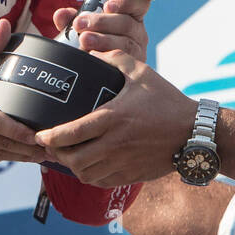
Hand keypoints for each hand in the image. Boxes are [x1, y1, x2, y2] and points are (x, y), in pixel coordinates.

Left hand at [34, 49, 196, 186]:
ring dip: (71, 166)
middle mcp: (115, 144)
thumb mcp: (141, 73)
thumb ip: (115, 59)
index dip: (50, 137)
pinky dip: (89, 175)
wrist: (194, 132)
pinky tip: (87, 165)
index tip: (40, 134)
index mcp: (113, 118)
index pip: (71, 133)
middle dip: (56, 154)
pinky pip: (101, 182)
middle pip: (73, 159)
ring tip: (67, 155)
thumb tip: (93, 52)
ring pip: (85, 174)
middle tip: (51, 145)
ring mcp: (123, 162)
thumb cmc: (167, 101)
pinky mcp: (131, 174)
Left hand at [52, 0, 150, 61]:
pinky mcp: (132, 68)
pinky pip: (123, 63)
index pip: (138, 3)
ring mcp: (137, 51)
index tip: (107, 6)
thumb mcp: (83, 28)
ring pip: (125, 43)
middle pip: (126, 23)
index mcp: (131, 16)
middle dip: (102, 22)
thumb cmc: (93, 41)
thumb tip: (61, 15)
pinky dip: (107, 58)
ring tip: (85, 40)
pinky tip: (94, 56)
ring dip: (103, 40)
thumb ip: (72, 19)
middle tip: (80, 24)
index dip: (125, 2)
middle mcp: (137, 32)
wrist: (95, 70)